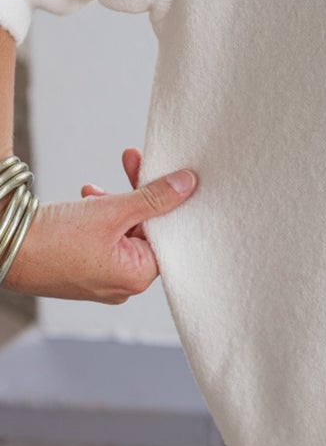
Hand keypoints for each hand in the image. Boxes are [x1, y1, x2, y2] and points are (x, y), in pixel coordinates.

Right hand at [1, 147, 197, 303]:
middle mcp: (122, 284)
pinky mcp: (83, 268)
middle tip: (133, 161)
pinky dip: (101, 217)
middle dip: (140, 195)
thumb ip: (154, 198)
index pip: (169, 235)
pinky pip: (104, 239)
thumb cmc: (55, 240)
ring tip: (97, 188)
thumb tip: (188, 184)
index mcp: (137, 277)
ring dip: (118, 203)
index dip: (169, 201)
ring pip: (124, 232)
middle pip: (147, 231)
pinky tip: (87, 198)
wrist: (3, 247)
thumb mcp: (112, 211)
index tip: (166, 172)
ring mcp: (101, 278)